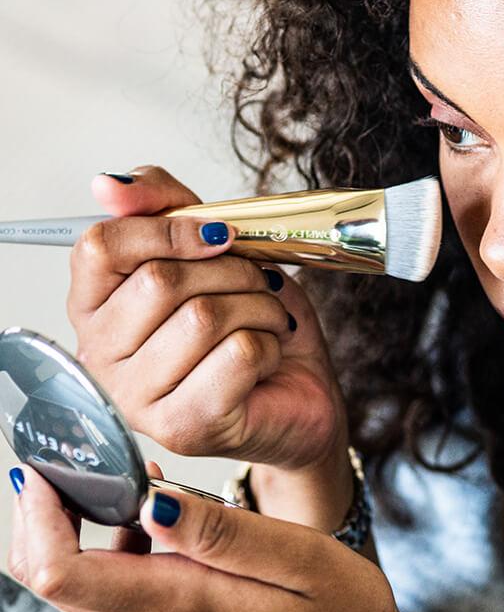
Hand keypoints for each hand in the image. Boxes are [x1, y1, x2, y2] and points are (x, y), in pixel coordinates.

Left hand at [7, 467, 462, 611]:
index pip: (61, 571)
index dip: (40, 512)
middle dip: (51, 513)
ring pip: (73, 589)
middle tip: (90, 458)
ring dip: (81, 530)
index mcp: (181, 609)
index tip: (53, 464)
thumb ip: (224, 533)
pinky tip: (156, 521)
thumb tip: (148, 500)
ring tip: (137, 481)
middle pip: (51, 579)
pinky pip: (106, 599)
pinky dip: (110, 553)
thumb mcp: (302, 558)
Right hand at [68, 167, 347, 476]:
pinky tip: (268, 357)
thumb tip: (108, 184)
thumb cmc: (251, 322)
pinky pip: (237, 353)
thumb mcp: (214, 249)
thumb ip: (162, 205)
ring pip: (203, 317)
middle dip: (232, 271)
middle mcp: (101, 357)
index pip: (100, 247)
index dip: (170, 229)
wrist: (300, 390)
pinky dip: (270, 343)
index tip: (220, 235)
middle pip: (160, 281)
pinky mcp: (184, 426)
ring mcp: (138, 400)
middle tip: (258, 285)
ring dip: (258, 307)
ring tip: (268, 320)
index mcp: (94, 307)